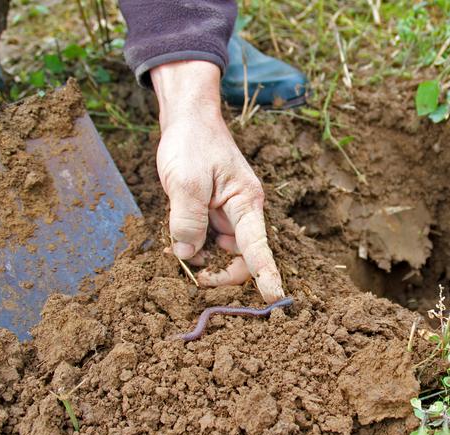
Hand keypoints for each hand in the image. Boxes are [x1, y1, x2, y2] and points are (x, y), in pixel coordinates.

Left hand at [151, 60, 283, 302]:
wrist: (188, 121)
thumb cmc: (192, 144)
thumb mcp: (186, 181)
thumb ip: (187, 220)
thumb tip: (187, 255)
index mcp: (246, 203)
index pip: (259, 247)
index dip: (267, 274)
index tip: (275, 298)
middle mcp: (242, 213)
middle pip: (240, 258)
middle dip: (219, 272)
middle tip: (190, 273)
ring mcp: (228, 216)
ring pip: (221, 253)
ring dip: (201, 260)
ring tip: (174, 252)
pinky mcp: (213, 215)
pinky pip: (207, 242)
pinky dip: (192, 247)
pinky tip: (175, 243)